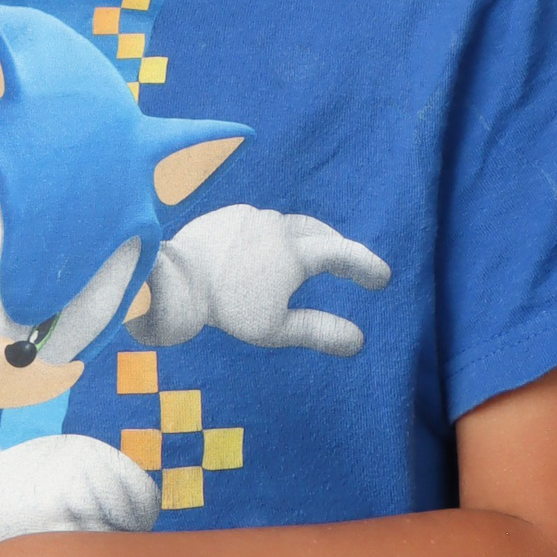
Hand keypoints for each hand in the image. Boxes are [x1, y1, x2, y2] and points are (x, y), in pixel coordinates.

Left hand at [137, 206, 390, 354]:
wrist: (173, 281)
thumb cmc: (225, 308)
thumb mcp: (275, 329)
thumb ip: (320, 332)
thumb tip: (359, 341)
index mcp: (295, 252)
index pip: (344, 254)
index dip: (366, 266)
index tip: (383, 277)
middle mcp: (277, 226)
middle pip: (319, 233)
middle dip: (337, 247)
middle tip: (348, 264)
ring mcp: (250, 217)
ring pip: (288, 226)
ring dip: (303, 241)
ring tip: (305, 258)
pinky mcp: (227, 216)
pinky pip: (259, 224)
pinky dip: (271, 237)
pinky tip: (261, 254)